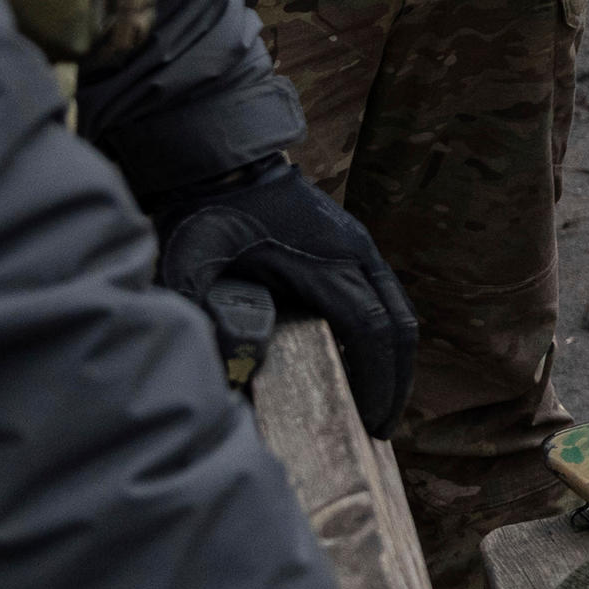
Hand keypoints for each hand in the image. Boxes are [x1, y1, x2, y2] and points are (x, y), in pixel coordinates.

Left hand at [158, 158, 420, 435]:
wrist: (223, 161)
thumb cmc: (206, 211)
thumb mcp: (188, 258)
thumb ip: (195, 305)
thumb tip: (226, 360)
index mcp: (326, 263)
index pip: (371, 330)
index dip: (377, 380)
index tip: (369, 421)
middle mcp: (355, 254)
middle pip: (400, 325)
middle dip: (396, 380)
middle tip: (381, 427)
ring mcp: (358, 246)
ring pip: (398, 309)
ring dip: (395, 356)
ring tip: (377, 401)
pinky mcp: (352, 244)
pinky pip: (382, 295)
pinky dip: (383, 332)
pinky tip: (362, 359)